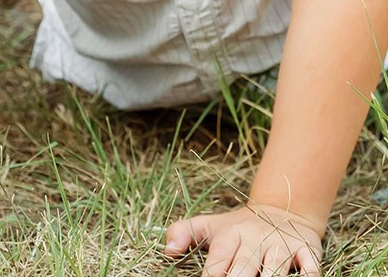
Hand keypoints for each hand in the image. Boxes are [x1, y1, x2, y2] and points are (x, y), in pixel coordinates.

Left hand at [164, 204, 322, 275]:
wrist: (281, 210)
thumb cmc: (238, 228)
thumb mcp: (210, 226)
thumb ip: (184, 232)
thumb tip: (167, 250)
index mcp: (230, 236)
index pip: (217, 263)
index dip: (211, 276)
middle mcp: (255, 240)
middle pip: (245, 269)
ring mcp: (282, 246)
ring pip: (276, 271)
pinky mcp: (307, 251)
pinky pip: (311, 267)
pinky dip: (309, 275)